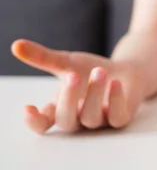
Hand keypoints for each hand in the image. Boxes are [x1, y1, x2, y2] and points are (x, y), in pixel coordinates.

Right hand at [11, 40, 142, 133]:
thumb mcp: (66, 62)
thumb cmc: (91, 70)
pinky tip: (115, 83)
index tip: (28, 108)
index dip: (34, 121)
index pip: (42, 124)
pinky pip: (117, 117)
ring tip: (100, 71)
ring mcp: (99, 121)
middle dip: (68, 99)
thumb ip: (42, 57)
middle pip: (66, 121)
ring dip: (94, 94)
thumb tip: (16, 45)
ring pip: (91, 118)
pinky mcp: (120, 118)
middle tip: (72, 75)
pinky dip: (115, 100)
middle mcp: (77, 119)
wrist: (126, 72)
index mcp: (59, 109)